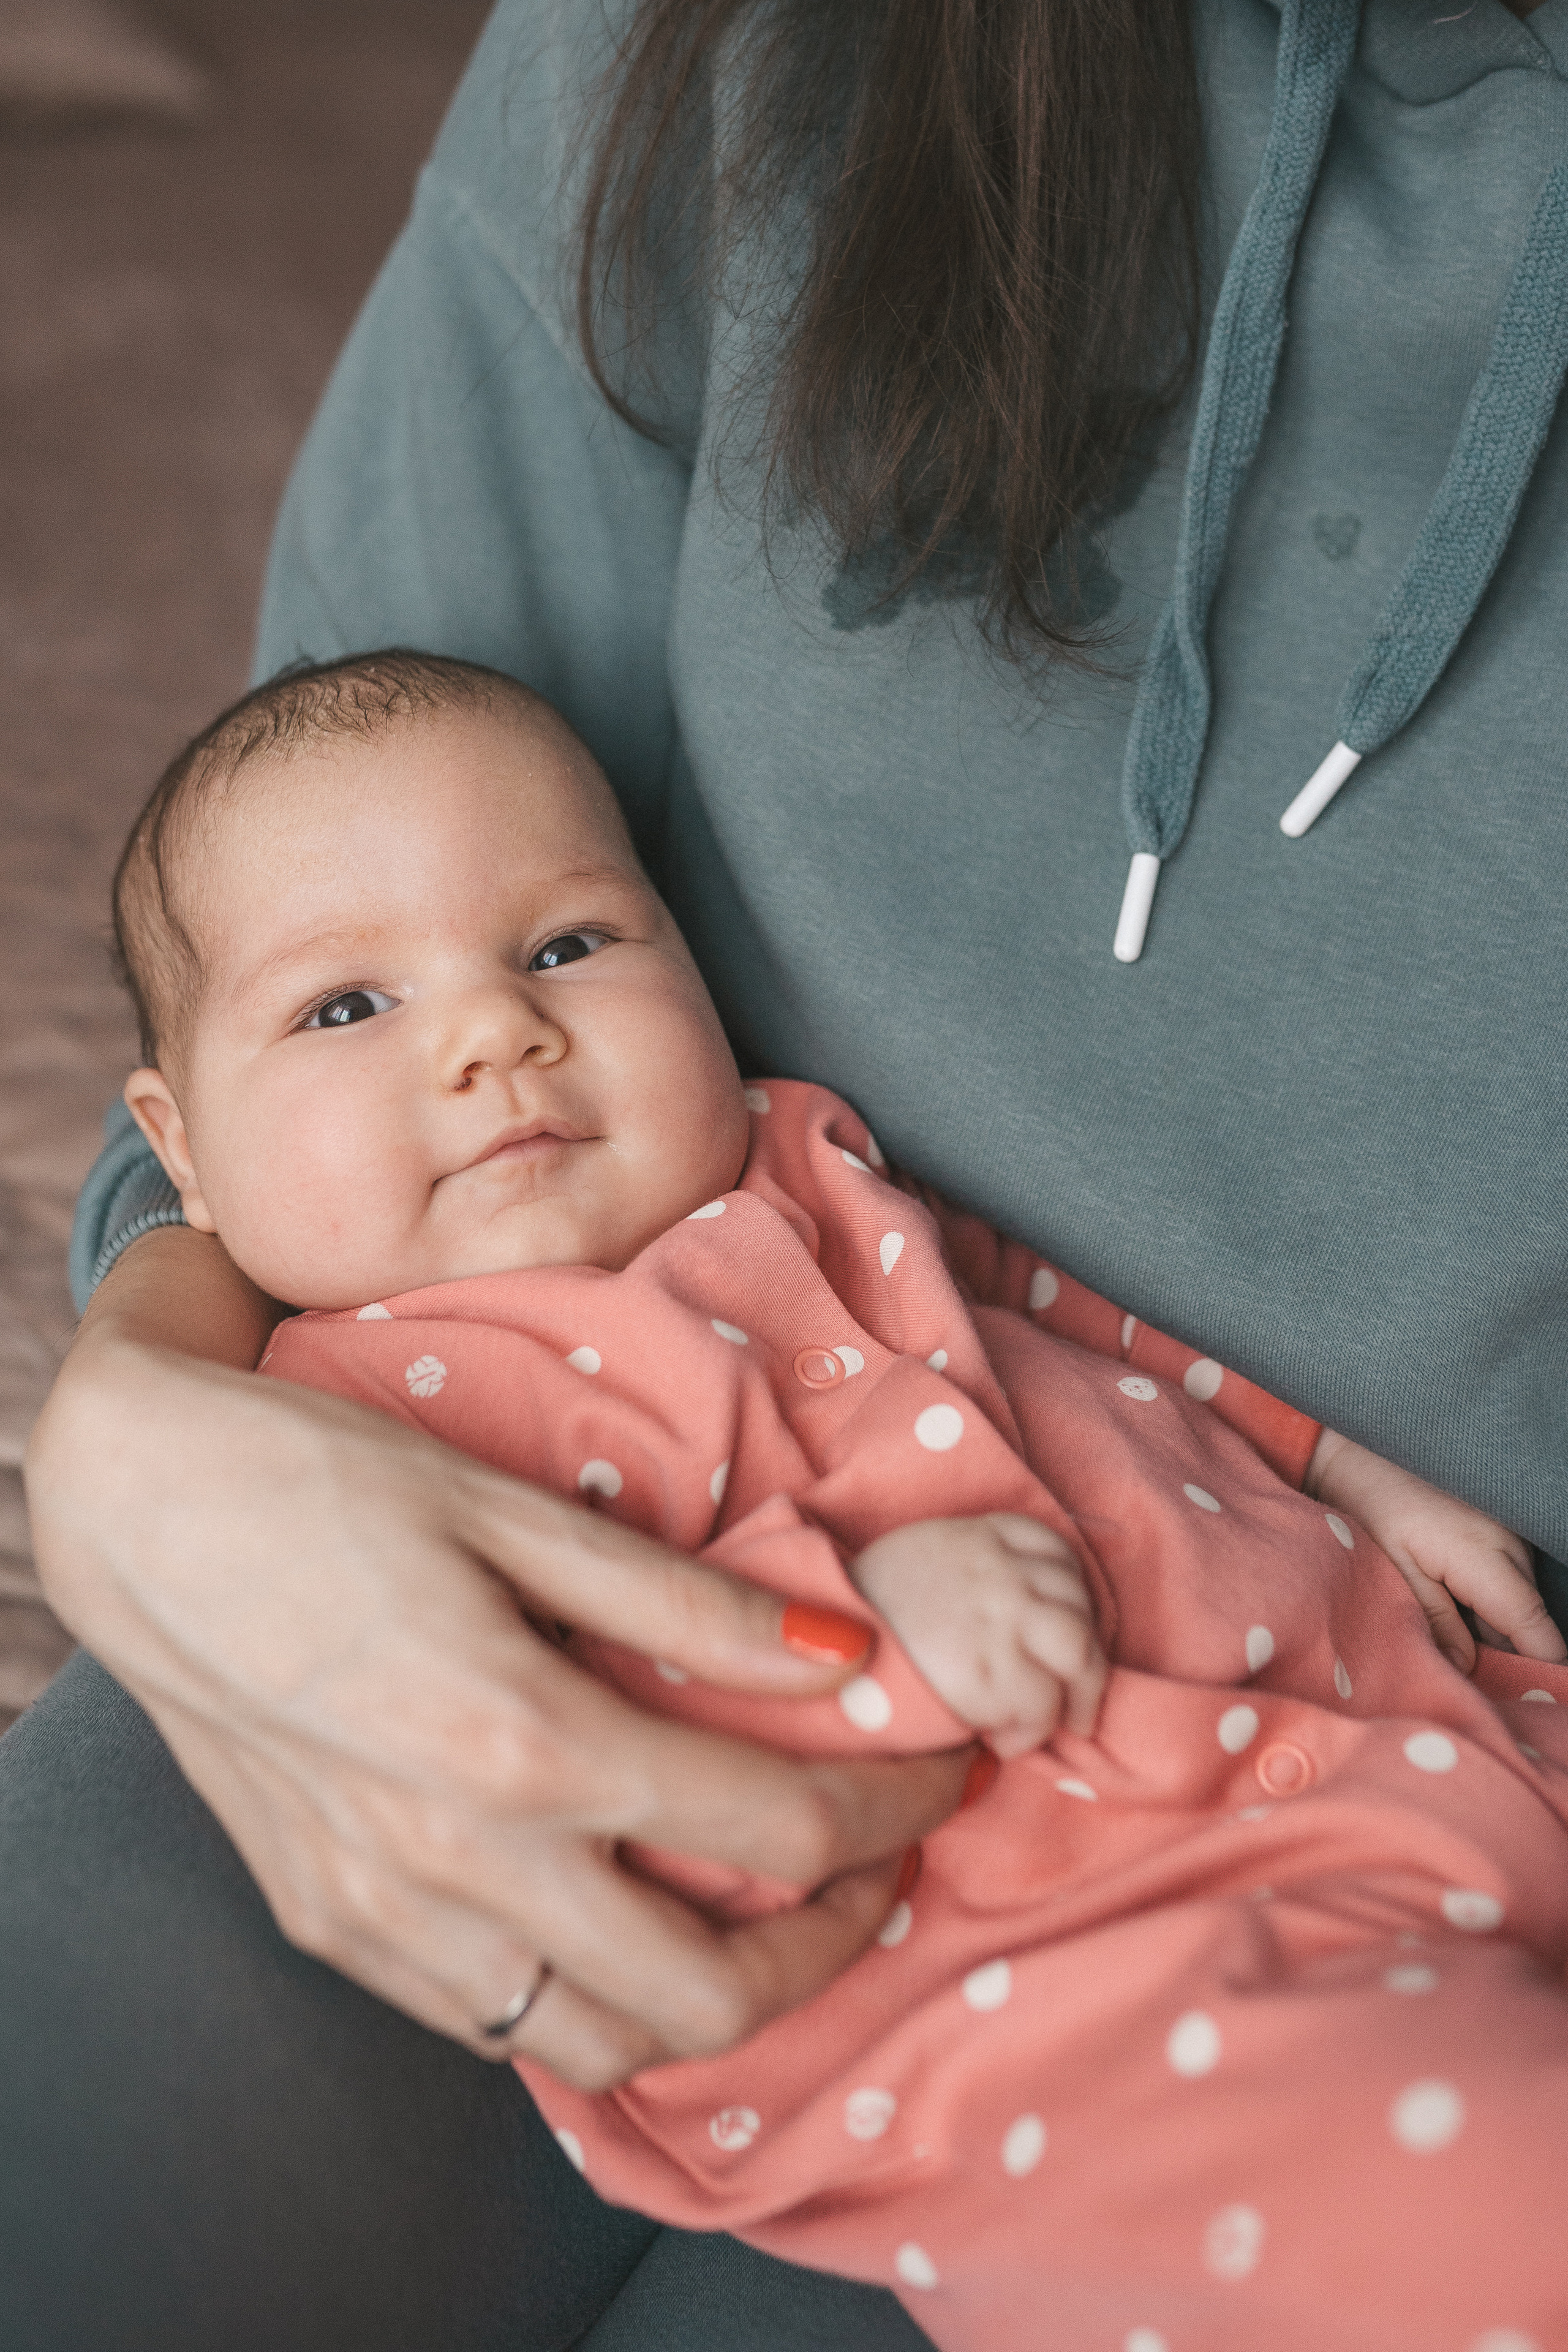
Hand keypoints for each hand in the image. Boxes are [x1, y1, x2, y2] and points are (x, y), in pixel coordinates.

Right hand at [25, 1228, 970, 2089]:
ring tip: (762, 1900)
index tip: (949, 1763)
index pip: (780, 1825)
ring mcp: (387, 1918)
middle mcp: (460, 1863)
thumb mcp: (516, 1512)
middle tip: (879, 1858)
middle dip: (837, 1938)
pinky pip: (493, 2021)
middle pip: (710, 1994)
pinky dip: (587, 1993)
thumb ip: (687, 1603)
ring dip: (713, 1994)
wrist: (138, 1517)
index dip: (898, 1804)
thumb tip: (845, 1656)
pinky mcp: (333, 1930)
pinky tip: (619, 1907)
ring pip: (600, 2044)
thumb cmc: (328, 1483)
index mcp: (525, 1743)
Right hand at [851, 1512, 1106, 1757]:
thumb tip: (999, 1627)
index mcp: (975, 1536)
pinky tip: (1003, 1743)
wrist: (814, 1645)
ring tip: (1069, 1725)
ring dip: (1083, 1695)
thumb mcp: (911, 1563)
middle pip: (1077, 1603)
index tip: (1067, 1630)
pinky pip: (1044, 1707)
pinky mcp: (994, 1675)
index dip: (1071, 1596)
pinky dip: (1032, 1733)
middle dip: (1087, 1655)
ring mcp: (1001, 1618)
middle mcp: (997, 1570)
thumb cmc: (855, 1615)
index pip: (1054, 1552)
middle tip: (1080, 1695)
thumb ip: (961, 1574)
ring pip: (1079, 1652)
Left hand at [1307, 1429, 1565, 1674]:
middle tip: (1473, 1685)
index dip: (1540, 1669)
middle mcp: (1510, 1545)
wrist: (1359, 1449)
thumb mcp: (1395, 1572)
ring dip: (1493, 1626)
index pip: (1535, 1628)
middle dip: (1509, 1655)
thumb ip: (1436, 1622)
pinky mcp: (1497, 1527)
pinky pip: (1505, 1577)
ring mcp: (1507, 1533)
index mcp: (1485, 1559)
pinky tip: (1450, 1606)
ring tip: (1451, 1643)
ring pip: (1515, 1600)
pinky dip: (1486, 1599)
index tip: (1531, 1701)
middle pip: (1528, 1620)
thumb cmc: (1371, 1507)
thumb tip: (1466, 1668)